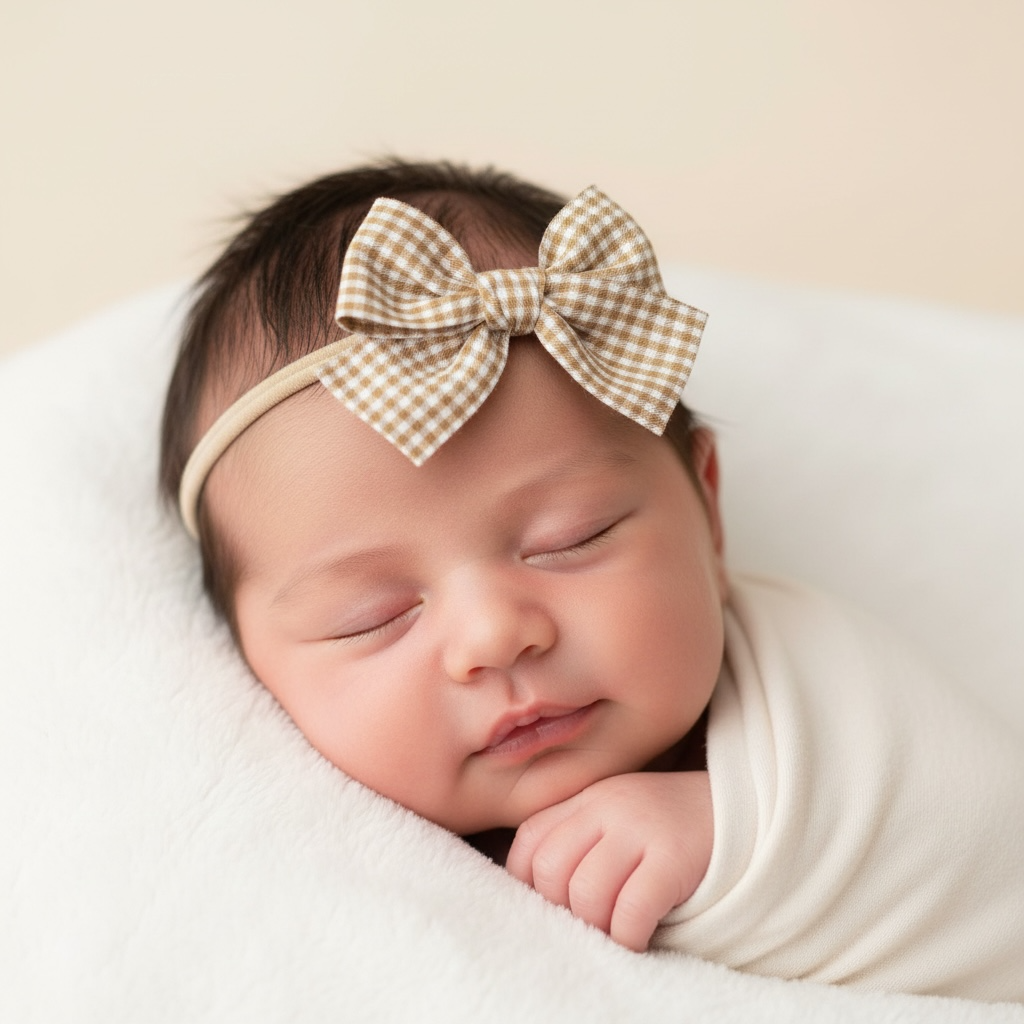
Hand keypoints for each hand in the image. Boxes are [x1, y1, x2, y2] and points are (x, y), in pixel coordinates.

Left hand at [506, 771, 712, 950]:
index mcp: (588, 797)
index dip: (528, 884)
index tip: (550, 907)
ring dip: (595, 928)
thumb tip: (538, 892)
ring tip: (614, 933)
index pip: (529, 840)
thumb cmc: (672, 826)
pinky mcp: (674, 857)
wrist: (747, 808)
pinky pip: (631, 909)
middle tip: (588, 925)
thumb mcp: (619, 815)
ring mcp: (641, 828)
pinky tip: (639, 940)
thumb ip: (580, 837)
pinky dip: (627, 936)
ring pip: (585, 892)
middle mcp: (608, 806)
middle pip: (550, 870)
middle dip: (561, 911)